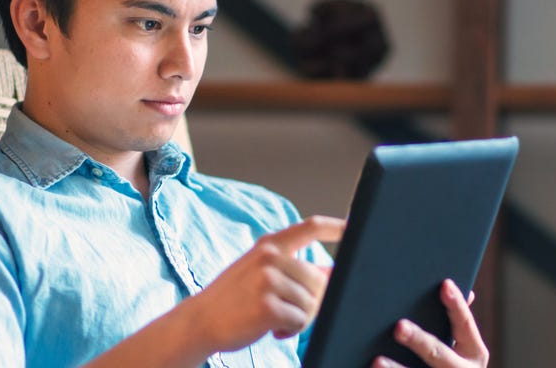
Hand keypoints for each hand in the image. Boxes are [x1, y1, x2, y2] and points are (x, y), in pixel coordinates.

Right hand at [189, 215, 344, 353]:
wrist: (200, 320)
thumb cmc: (235, 296)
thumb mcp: (261, 272)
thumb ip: (296, 268)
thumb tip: (333, 271)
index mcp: (270, 244)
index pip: (311, 227)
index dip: (336, 227)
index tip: (355, 227)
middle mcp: (270, 257)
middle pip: (319, 279)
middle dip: (312, 301)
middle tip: (289, 310)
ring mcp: (268, 280)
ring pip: (312, 302)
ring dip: (300, 317)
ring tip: (275, 318)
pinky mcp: (268, 306)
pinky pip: (301, 321)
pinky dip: (292, 330)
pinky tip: (273, 328)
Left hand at [371, 279, 488, 367]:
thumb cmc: (452, 362)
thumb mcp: (463, 345)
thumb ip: (458, 322)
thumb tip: (467, 291)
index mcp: (473, 353)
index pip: (465, 324)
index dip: (456, 305)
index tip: (445, 284)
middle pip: (438, 355)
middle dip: (419, 341)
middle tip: (398, 326)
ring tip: (377, 360)